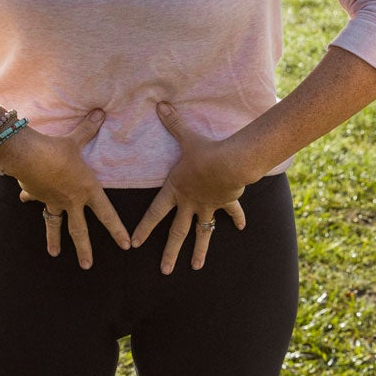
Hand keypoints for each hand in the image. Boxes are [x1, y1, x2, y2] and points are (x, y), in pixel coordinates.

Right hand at [0, 108, 130, 268]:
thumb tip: (101, 112)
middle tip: (88, 265)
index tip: (125, 245)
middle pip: (79, 230)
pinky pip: (36, 201)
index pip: (107, 214)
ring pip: (55, 225)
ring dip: (54, 240)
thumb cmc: (56, 149)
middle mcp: (71, 200)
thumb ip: (89, 128)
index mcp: (87, 190)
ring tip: (54, 254)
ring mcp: (52, 201)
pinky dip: (31, 200)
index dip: (117, 230)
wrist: (26, 155)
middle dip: (84, 249)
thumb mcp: (76, 139)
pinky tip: (26, 199)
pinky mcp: (37, 195)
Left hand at [131, 103, 253, 273]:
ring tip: (195, 266)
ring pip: (202, 233)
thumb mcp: (186, 138)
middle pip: (177, 232)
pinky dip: (236, 219)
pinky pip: (230, 213)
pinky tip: (240, 229)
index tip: (135, 244)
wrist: (231, 163)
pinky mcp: (225, 203)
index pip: (154, 213)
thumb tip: (160, 105)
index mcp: (175, 191)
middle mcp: (190, 203)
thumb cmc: (205, 153)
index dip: (144, 229)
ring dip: (199, 250)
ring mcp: (208, 206)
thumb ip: (173, 123)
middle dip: (170, 253)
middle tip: (165, 270)